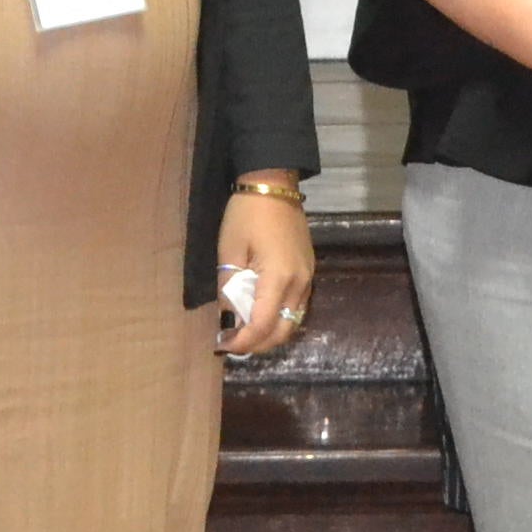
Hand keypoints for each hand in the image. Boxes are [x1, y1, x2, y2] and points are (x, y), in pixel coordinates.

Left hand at [216, 185, 316, 357]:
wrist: (274, 185)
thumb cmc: (246, 215)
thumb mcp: (229, 251)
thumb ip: (229, 289)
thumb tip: (228, 319)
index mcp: (279, 278)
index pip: (263, 325)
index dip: (243, 342)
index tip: (222, 345)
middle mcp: (300, 284)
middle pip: (284, 331)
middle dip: (258, 344)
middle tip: (232, 343)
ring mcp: (308, 278)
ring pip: (294, 322)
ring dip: (270, 334)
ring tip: (244, 332)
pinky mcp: (309, 271)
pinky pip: (297, 307)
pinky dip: (280, 319)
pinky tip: (260, 315)